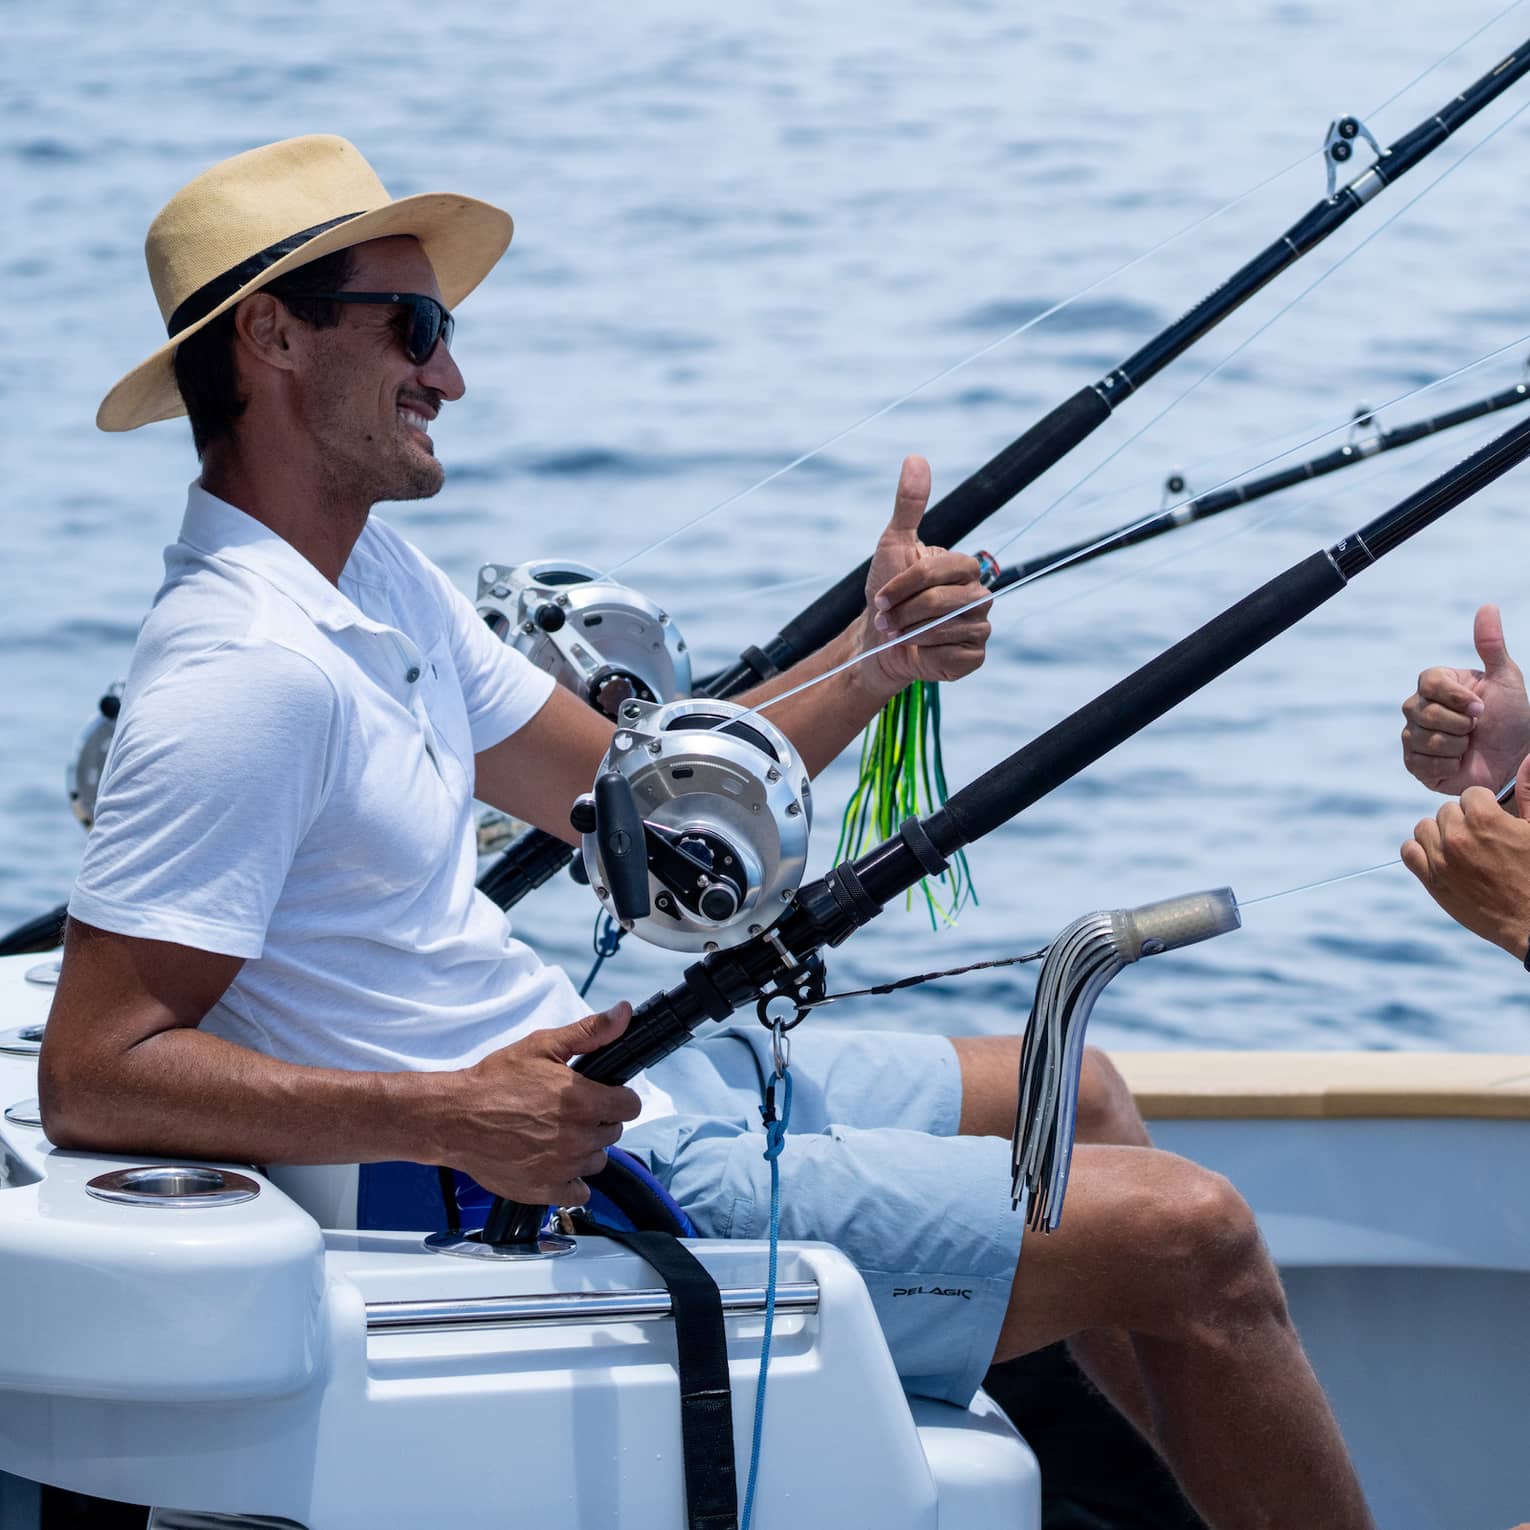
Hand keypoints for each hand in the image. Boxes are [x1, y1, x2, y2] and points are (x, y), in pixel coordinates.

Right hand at [440, 1003, 642, 1203]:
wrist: (454, 1118)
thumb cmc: (495, 1081)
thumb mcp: (543, 1046)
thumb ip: (590, 1031)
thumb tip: (624, 1013)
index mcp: (584, 1102)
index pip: (630, 1106)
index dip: (617, 1097)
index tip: (601, 1095)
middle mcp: (579, 1138)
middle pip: (612, 1132)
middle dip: (597, 1120)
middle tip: (567, 1111)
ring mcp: (563, 1167)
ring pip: (596, 1161)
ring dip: (584, 1149)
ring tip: (555, 1134)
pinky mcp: (544, 1190)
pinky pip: (578, 1193)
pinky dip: (570, 1180)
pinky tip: (553, 1162)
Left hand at [860, 455, 991, 693]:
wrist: (879, 642)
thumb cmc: (887, 592)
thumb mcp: (892, 545)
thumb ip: (909, 505)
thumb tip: (916, 458)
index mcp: (964, 568)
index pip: (939, 571)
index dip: (905, 585)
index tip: (880, 599)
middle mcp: (979, 596)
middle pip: (943, 601)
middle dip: (905, 612)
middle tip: (886, 620)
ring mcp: (980, 627)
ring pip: (947, 629)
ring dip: (912, 633)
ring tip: (899, 634)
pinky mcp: (975, 657)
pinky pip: (954, 655)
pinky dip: (928, 654)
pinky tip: (920, 651)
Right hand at [1401, 604, 1529, 792]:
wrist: (1513, 760)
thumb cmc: (1511, 719)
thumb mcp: (1506, 679)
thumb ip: (1491, 645)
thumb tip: (1488, 606)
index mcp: (1436, 684)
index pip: (1429, 682)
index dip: (1457, 698)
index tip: (1481, 708)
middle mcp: (1418, 707)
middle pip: (1423, 712)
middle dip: (1460, 724)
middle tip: (1476, 729)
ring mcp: (1412, 736)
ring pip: (1424, 738)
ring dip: (1457, 746)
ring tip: (1467, 746)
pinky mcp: (1414, 764)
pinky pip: (1422, 762)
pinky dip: (1448, 766)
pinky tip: (1458, 763)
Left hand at [1401, 760, 1529, 958]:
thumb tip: (1528, 759)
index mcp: (1484, 818)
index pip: (1470, 795)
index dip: (1486, 807)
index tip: (1496, 822)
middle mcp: (1457, 837)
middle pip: (1447, 810)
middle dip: (1464, 820)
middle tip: (1484, 839)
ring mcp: (1441, 860)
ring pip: (1424, 828)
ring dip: (1440, 834)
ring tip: (1463, 848)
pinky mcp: (1432, 882)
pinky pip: (1408, 851)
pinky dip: (1420, 851)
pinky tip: (1440, 857)